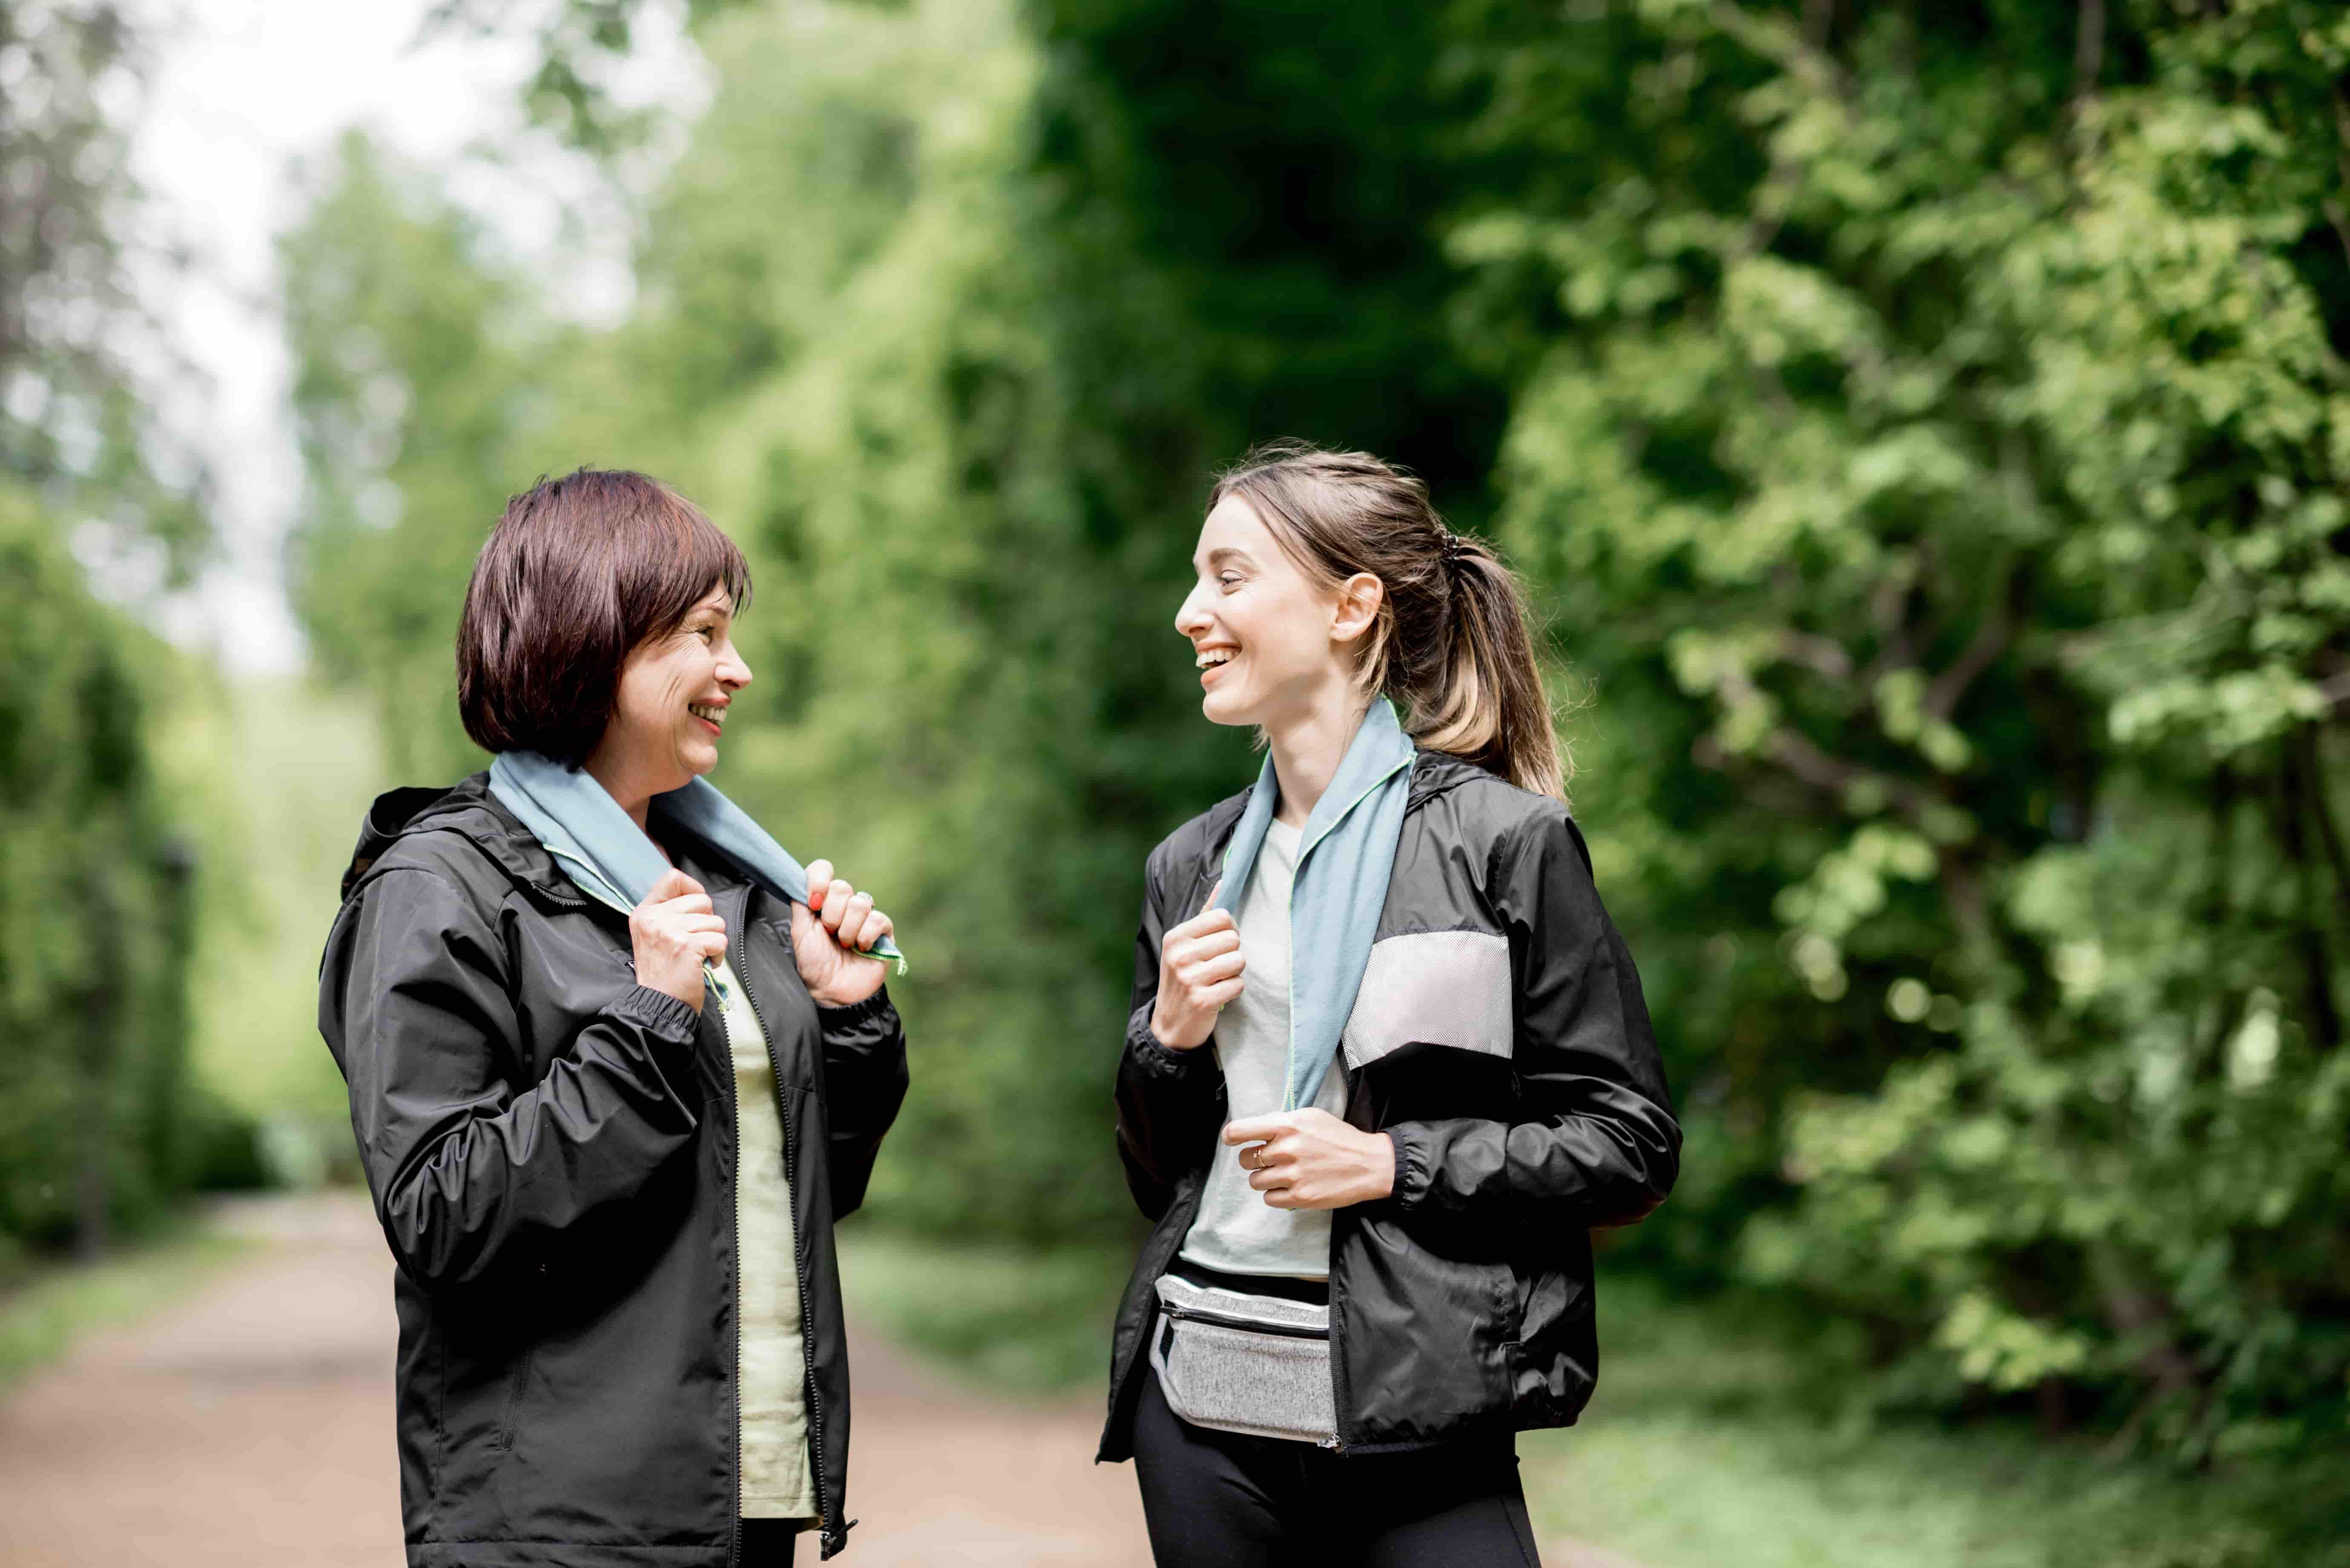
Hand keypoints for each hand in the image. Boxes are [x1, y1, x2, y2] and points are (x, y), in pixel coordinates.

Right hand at [632, 868, 728, 1012]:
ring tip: (699, 956)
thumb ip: (669, 913)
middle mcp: (654, 918)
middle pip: (702, 900)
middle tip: (696, 941)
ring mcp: (670, 930)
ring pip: (715, 921)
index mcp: (645, 912)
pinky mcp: (687, 945)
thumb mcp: (653, 935)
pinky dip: (718, 954)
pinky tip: (705, 964)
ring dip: (714, 940)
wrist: (658, 1005)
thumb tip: (698, 896)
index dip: (693, 889)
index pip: (672, 877)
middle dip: (708, 921)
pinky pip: (720, 939)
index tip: (696, 910)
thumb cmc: (663, 973)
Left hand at [791, 858, 892, 1008]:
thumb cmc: (815, 964)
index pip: (823, 870)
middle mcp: (844, 905)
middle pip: (842, 887)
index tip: (813, 903)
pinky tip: (861, 949)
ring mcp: (865, 916)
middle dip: (831, 914)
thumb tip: (801, 881)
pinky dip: (865, 936)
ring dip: (847, 929)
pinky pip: (877, 919)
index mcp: (823, 902)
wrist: (833, 992)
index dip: (818, 880)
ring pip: (860, 902)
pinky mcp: (883, 930)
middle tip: (829, 933)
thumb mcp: (800, 933)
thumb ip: (800, 904)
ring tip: (845, 945)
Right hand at [1149, 888, 1241, 1050]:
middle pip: (1233, 939)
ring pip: (1239, 961)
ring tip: (1218, 979)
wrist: (1170, 1023)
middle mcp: (1180, 955)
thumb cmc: (1183, 977)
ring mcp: (1190, 978)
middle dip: (1232, 953)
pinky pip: (1238, 985)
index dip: (1229, 929)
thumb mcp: (1185, 944)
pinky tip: (1218, 994)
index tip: (1220, 942)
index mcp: (1176, 936)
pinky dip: (1233, 990)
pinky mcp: (1202, 1000)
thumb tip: (1225, 881)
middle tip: (1218, 965)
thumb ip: (1206, 914)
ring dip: (1234, 972)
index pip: (1222, 916)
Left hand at [1223, 1109, 1394, 1209]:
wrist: (1368, 1164)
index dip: (1231, 1136)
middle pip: (1246, 1159)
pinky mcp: (1300, 1197)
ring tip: (1283, 1174)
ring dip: (1264, 1178)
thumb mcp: (1310, 1117)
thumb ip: (1282, 1121)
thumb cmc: (1339, 1137)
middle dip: (1254, 1160)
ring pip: (1255, 1181)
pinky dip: (1275, 1194)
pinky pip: (1269, 1199)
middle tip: (1270, 1159)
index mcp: (1287, 1125)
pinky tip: (1290, 1186)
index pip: (1241, 1130)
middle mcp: (1286, 1150)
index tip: (1231, 1140)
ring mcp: (1292, 1175)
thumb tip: (1257, 1128)